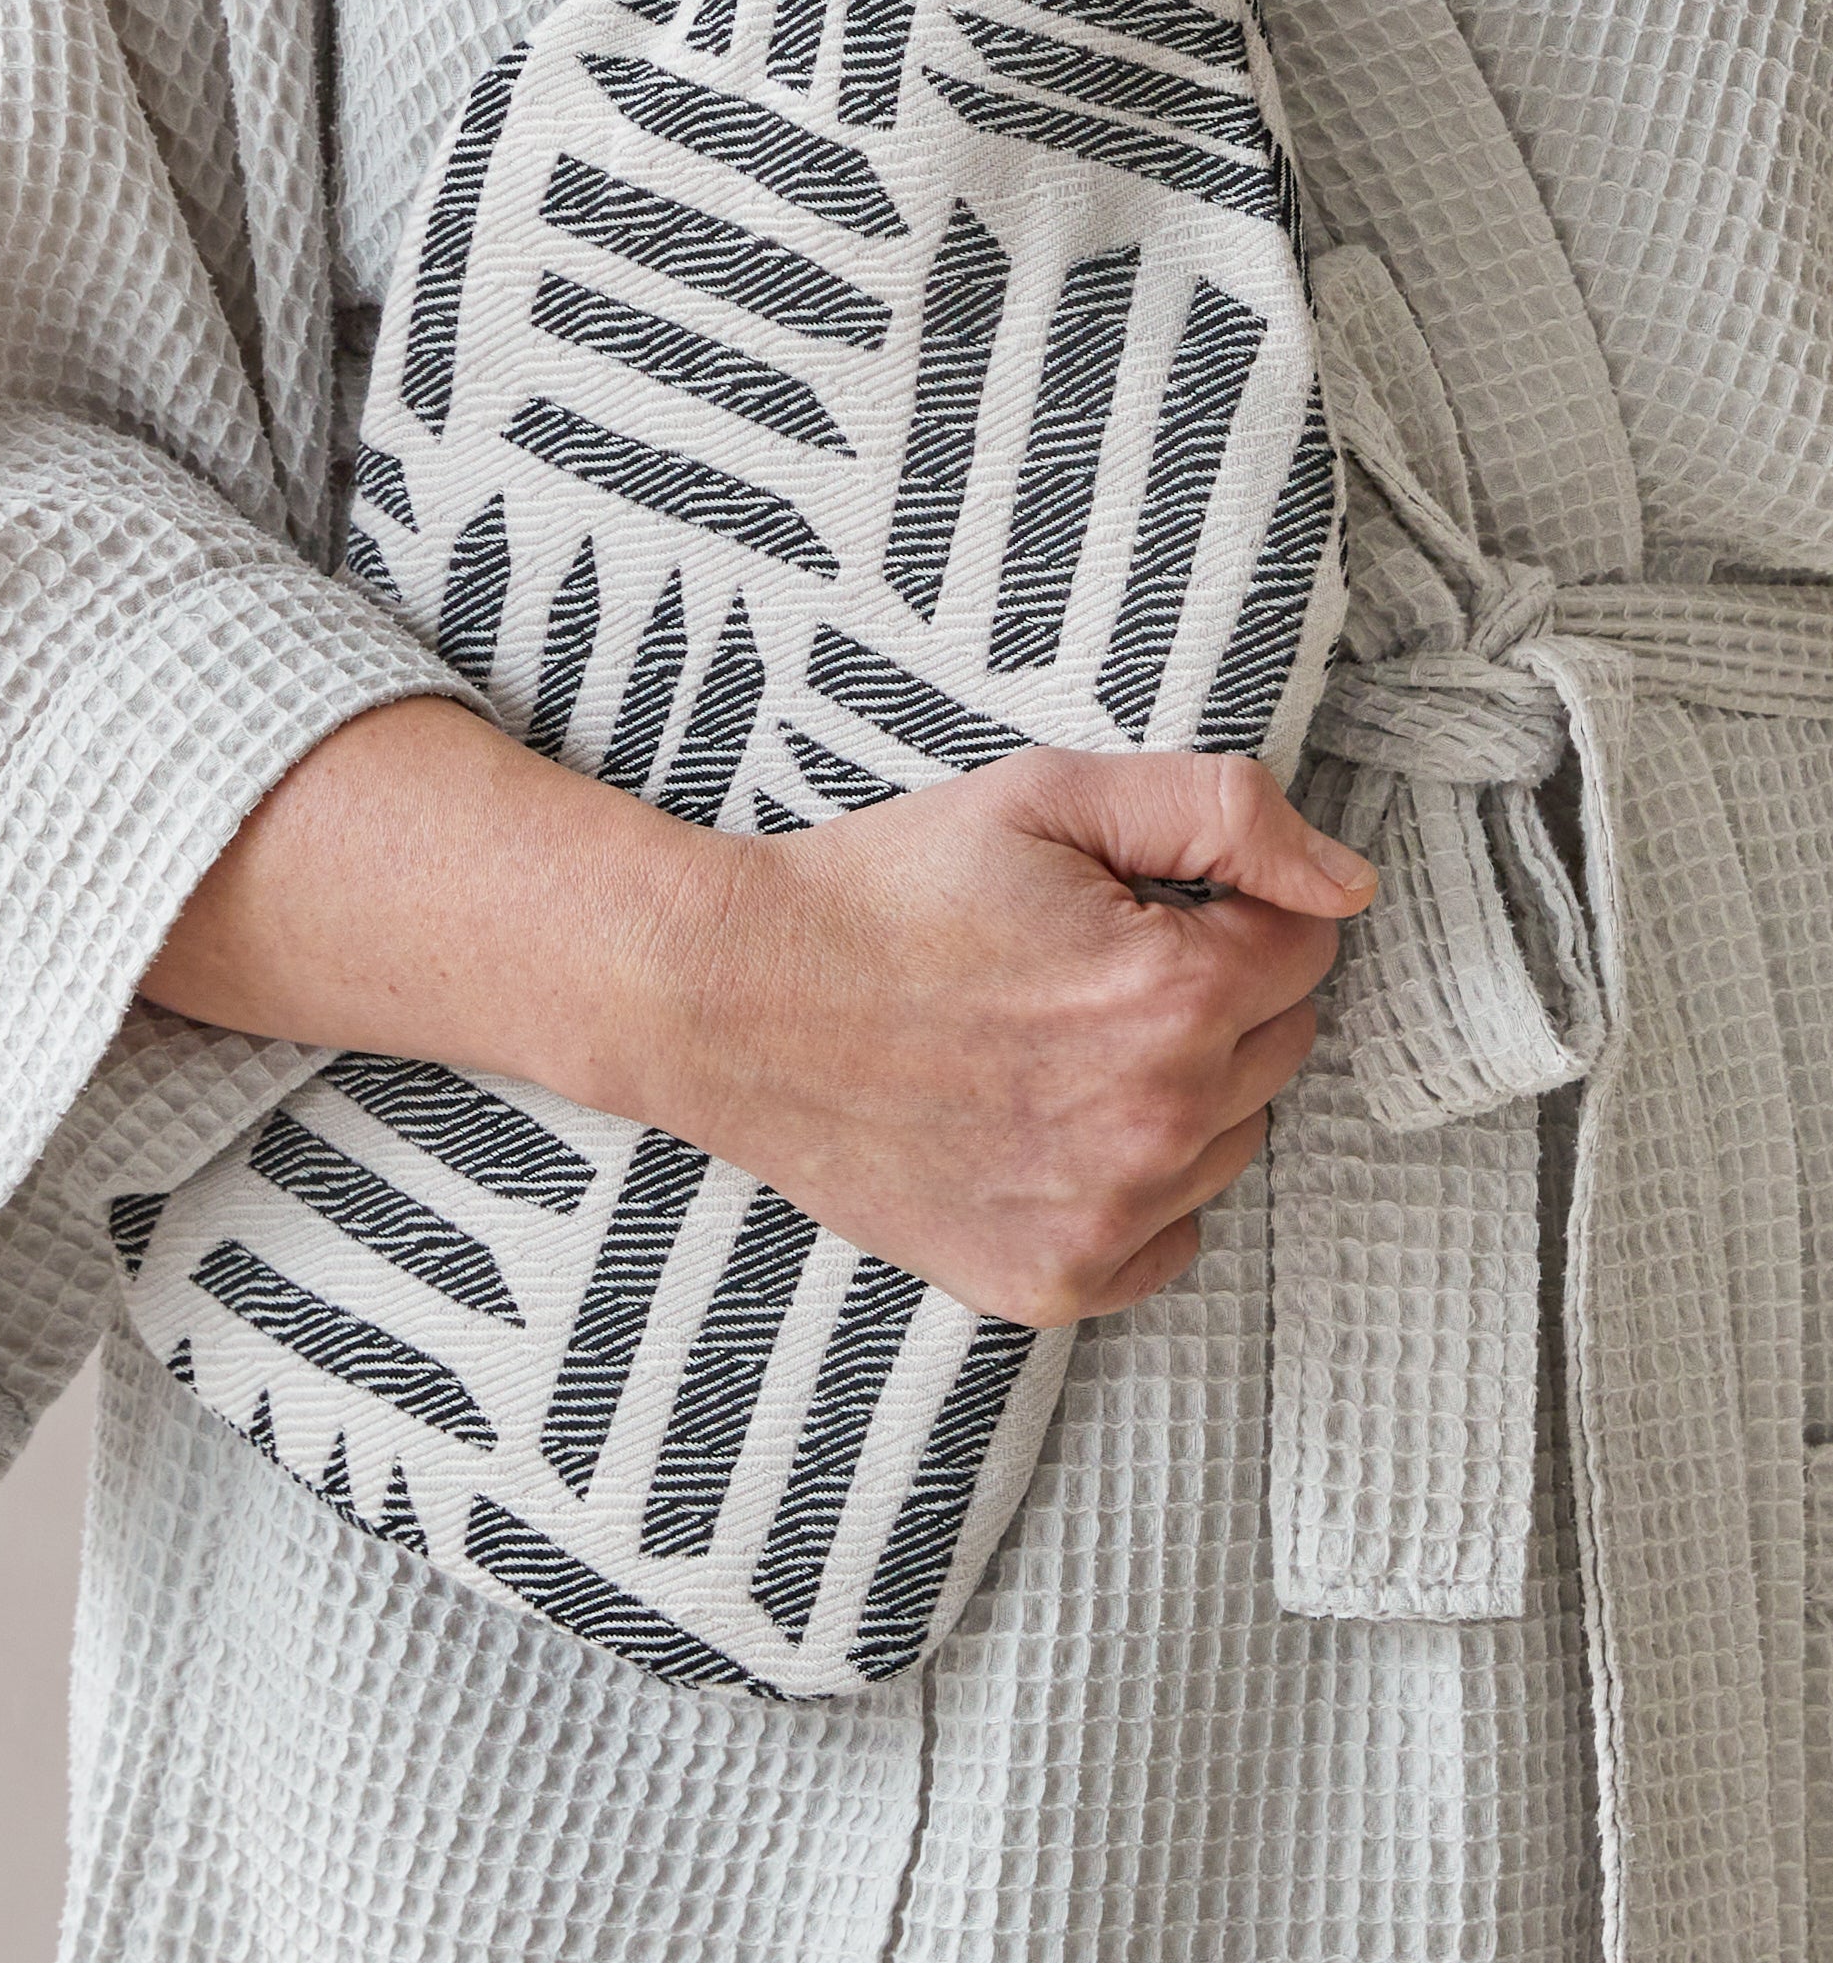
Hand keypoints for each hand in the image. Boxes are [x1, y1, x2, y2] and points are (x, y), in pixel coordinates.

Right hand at [610, 749, 1371, 1326]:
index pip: (1304, 949)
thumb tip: (1347, 884)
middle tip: (1084, 965)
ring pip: (1230, 1142)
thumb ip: (1222, 814)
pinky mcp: (1048, 1281)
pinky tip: (1047, 1125)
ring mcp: (1101, 1218)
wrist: (731, 1001)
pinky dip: (1135, 1188)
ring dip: (1178, 1090)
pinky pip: (1168, 1238)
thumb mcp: (1046, 798)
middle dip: (1210, 995)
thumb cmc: (882, 891)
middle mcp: (1153, 1125)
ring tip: (1053, 1041)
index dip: (1228, 909)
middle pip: (1279, 1047)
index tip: (1135, 905)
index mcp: (1169, 997)